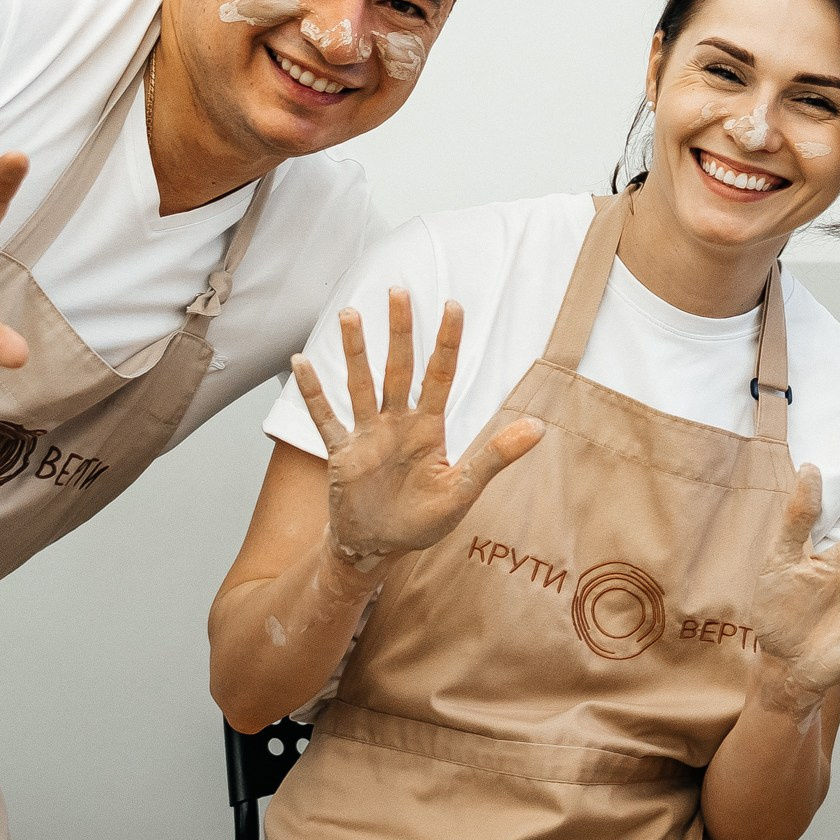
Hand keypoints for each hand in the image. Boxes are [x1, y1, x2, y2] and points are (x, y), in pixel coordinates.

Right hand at [292, 289, 543, 572]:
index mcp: (429, 429)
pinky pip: (325, 418)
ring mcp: (367, 435)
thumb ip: (495, 457)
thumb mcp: (462, 491)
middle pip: (400, 367)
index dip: (446, 341)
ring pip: (361, 383)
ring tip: (349, 314)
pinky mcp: (341, 454)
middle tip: (399, 290)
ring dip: (355, 351)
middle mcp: (398, 423)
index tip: (453, 305)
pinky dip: (313, 393)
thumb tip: (538, 428)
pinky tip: (300, 363)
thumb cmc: (421, 521)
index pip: (440, 375)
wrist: (379, 548)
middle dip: (400, 330)